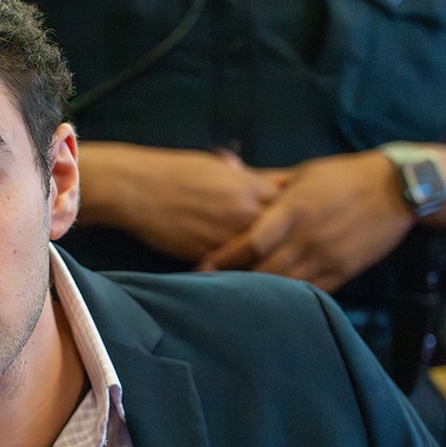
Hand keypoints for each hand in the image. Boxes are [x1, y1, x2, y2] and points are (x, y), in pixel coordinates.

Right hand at [78, 142, 287, 263]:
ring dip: (273, 261)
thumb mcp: (218, 167)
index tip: (309, 218)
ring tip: (288, 271)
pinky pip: (234, 268)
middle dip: (292, 240)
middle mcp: (243, 212)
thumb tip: (275, 181)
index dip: (299, 213)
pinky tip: (256, 279)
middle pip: (283, 233)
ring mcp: (226, 237)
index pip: (290, 203)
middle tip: (305, 249)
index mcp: (248, 186)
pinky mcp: (207, 256)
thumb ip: (248, 177)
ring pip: (261, 255)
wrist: (137, 189)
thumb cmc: (174, 171)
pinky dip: (245, 272)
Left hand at [198, 150, 414, 292]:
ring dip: (259, 293)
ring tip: (235, 300)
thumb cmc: (345, 175)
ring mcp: (327, 257)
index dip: (224, 258)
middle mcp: (307, 237)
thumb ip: (268, 181)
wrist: (400, 188)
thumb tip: (228, 165)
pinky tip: (273, 304)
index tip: (202, 266)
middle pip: (263, 270)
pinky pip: (312, 291)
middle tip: (210, 289)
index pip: (250, 242)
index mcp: (293, 210)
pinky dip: (290, 298)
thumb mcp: (304, 173)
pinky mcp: (344, 271)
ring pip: (285, 285)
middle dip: (235, 281)